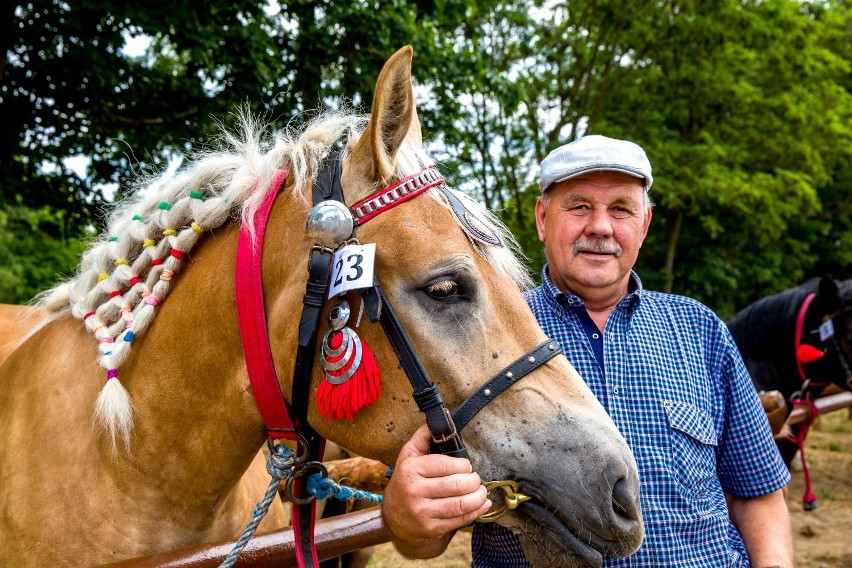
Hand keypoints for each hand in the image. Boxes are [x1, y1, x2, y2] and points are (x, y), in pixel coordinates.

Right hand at [381, 424, 491, 557]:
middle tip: (476, 479)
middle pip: (457, 485)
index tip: (467, 466)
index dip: (464, 465)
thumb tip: (438, 420)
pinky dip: (476, 511)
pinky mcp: (431, 528)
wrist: (395, 518)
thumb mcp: (408, 456)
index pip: (446, 465)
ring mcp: (422, 511)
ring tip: (481, 491)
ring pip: (461, 504)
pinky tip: (482, 504)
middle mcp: (414, 491)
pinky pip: (460, 519)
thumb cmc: (406, 481)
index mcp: (410, 469)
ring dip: (479, 497)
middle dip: (474, 481)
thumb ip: (423, 437)